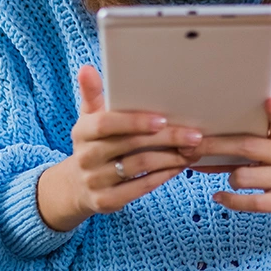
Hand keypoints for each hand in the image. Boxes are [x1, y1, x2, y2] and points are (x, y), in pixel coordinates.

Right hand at [36, 65, 201, 230]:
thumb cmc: (93, 143)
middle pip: (130, 146)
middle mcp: (86, 157)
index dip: (134, 121)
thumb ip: (92, 94)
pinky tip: (179, 167)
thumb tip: (87, 68)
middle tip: (195, 135)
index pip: (106, 124)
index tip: (162, 119)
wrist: (75, 186)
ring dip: (170, 158)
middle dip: (166, 139)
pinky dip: (162, 177)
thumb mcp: (89, 118)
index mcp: (82, 132)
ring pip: (139, 167)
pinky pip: (140, 188)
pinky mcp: (105, 201)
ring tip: (193, 150)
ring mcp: (95, 181)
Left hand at [191, 97, 270, 229]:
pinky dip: (231, 201)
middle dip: (217, 146)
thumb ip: (251, 146)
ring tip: (228, 182)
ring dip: (229, 178)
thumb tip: (207, 143)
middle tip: (192, 145)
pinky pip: (254, 202)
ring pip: (247, 176)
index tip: (269, 100)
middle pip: (249, 147)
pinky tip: (219, 197)